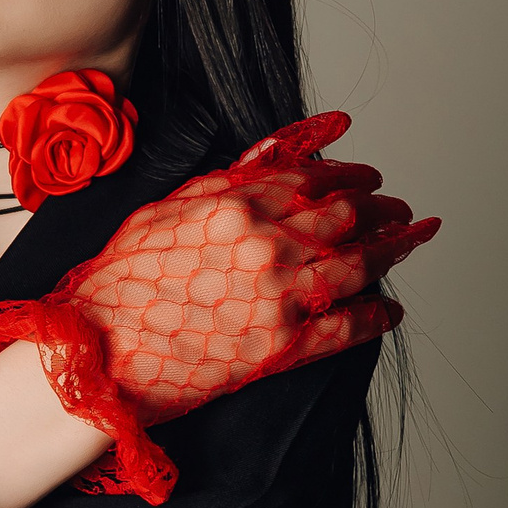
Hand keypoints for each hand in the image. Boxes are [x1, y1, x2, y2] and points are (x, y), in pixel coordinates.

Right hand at [62, 111, 436, 424]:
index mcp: (238, 204)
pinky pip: (351, 328)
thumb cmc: (119, 283)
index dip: (353, 175)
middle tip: (400, 209)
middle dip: (384, 209)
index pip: (317, 177)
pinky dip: (379, 316)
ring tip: (411, 241)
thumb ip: (228, 178)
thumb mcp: (165, 209)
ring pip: (363, 264)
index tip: (369, 178)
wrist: (96, 355)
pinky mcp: (283, 349)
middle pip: (351, 216)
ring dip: (396, 249)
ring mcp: (281, 298)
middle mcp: (268, 245)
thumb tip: (279, 152)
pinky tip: (392, 310)